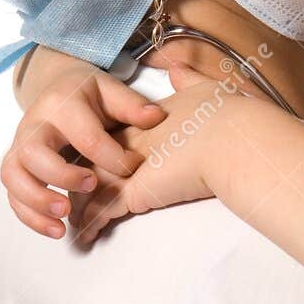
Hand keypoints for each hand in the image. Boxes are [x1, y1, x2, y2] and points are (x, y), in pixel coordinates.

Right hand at [0, 65, 166, 236]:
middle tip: (90, 187)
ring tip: (63, 223)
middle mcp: (34, 125)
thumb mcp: (111, 91)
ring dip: (37, 202)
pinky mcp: (15, 167)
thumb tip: (155, 117)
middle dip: (60, 175)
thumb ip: (132, 105)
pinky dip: (30, 216)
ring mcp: (20, 146)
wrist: (56, 90)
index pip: (86, 136)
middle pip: (33, 152)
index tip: (134, 166)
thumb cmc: (88, 96)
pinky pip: (12, 195)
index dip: (113, 157)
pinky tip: (56, 230)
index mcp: (62, 104)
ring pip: (13, 176)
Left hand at [72, 62, 242, 246]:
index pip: (116, 135)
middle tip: (73, 192)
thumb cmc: (227, 118)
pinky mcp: (137, 192)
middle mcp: (134, 141)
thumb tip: (176, 67)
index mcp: (148, 120)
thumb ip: (188, 80)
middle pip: (96, 158)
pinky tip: (82, 236)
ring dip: (82, 204)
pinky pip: (104, 210)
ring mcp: (132, 167)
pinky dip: (91, 224)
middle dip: (83, 175)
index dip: (106, 148)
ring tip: (71, 220)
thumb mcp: (205, 90)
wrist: (231, 138)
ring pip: (93, 185)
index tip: (97, 160)